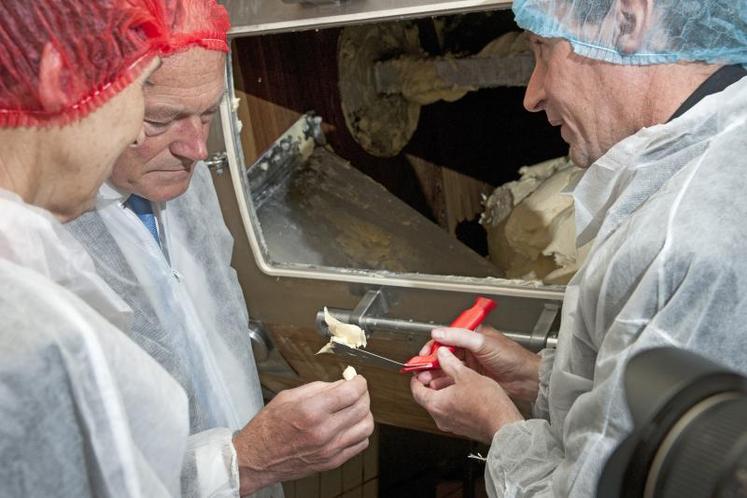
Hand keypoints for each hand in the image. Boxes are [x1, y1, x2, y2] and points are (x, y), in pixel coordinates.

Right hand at [233, 377, 373, 494]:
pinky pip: (361, 444)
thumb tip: (341, 383)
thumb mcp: (288, 397)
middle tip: (355, 390)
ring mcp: (330, 449)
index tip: (357, 379)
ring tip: (354, 407)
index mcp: (311, 411)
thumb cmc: (268, 427)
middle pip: (362, 407)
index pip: (351, 392)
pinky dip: (360, 431)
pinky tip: (350, 425)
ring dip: (365, 413)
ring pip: (366, 427)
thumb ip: (318, 388)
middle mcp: (323, 431)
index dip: (359, 382)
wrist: (258, 459)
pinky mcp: (332, 462)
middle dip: (363, 394)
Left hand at [411, 348, 522, 442]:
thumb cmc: (487, 404)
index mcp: (436, 404)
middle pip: (427, 397)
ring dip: (444, 392)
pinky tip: (466, 393)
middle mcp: (440, 417)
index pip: (416, 390)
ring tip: (455, 380)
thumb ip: (450, 363)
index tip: (420, 371)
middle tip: (438, 371)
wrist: (503, 424)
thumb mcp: (466, 375)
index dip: (417, 378)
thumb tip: (442, 355)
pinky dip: (454, 401)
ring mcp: (451, 424)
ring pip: (441, 405)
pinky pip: (452, 412)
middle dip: (432, 383)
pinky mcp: (462, 428)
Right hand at [414, 325, 540, 402]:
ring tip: (426, 379)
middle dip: (430, 362)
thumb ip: (460, 337)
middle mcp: (469, 348)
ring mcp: (470, 364)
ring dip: (435, 373)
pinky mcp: (473, 377)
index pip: (446, 337)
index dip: (432, 346)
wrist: (527, 380)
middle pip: (443, 353)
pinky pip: (453, 378)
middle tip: (421, 370)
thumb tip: (439, 332)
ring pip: (446, 367)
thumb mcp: (484, 344)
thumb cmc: (512, 358)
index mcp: (472, 335)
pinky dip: (444, 382)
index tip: (424, 354)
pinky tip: (437, 386)